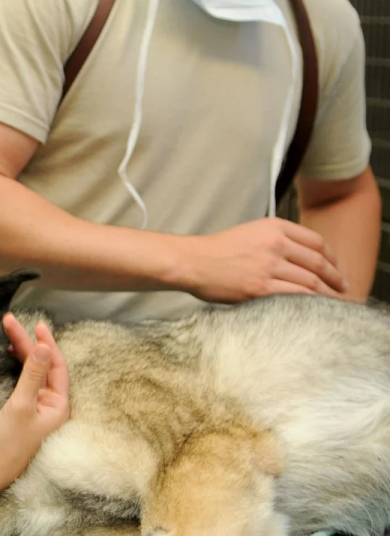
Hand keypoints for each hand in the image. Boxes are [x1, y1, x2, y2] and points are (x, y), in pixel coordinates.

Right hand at [0, 314, 69, 499]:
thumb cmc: (8, 443)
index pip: (57, 366)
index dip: (47, 343)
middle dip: (28, 343)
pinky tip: (8, 355)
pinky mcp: (21, 412)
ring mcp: (35, 409)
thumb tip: (44, 347)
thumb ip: (32, 374)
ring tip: (9, 333)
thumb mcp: (21, 405)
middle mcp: (50, 406)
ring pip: (32, 372)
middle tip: (10, 321)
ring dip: (22, 352)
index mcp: (58, 406)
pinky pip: (23, 381)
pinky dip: (16, 366)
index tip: (36, 324)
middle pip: (42, 366)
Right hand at [181, 218, 347, 302]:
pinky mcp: (261, 288)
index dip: (332, 257)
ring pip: (311, 281)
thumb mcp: (250, 232)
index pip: (316, 242)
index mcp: (274, 227)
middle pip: (318, 262)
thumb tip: (299, 257)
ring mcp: (269, 266)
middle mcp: (275, 244)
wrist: (192, 262)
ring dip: (328, 294)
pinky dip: (312, 303)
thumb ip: (275, 239)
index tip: (336, 268)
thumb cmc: (217, 250)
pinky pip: (297, 296)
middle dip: (336, 278)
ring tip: (335, 302)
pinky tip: (316, 309)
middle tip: (344, 288)